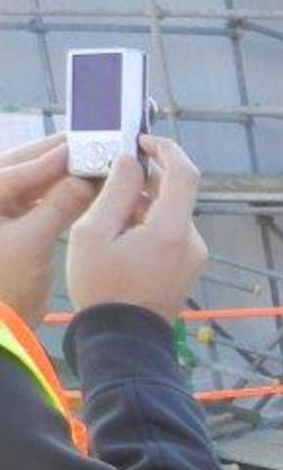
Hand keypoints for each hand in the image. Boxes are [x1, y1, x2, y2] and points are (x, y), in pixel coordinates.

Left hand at [0, 137, 94, 324]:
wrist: (1, 324)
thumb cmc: (7, 285)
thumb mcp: (32, 242)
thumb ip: (58, 206)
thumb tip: (86, 179)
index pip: (13, 171)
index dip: (47, 158)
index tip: (78, 146)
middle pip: (19, 169)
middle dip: (51, 158)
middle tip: (84, 144)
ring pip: (30, 185)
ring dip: (58, 176)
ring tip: (88, 163)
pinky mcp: (13, 227)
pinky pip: (38, 203)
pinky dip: (59, 196)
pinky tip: (83, 189)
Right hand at [66, 136, 206, 324]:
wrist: (124, 337)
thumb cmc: (102, 287)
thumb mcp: (93, 233)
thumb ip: (114, 191)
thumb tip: (130, 161)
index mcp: (173, 230)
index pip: (184, 173)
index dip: (166, 148)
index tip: (141, 140)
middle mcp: (192, 241)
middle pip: (174, 193)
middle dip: (143, 184)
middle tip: (109, 191)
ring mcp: (194, 255)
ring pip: (170, 213)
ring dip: (143, 207)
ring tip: (111, 227)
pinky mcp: (189, 266)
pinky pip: (171, 233)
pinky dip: (149, 225)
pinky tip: (123, 243)